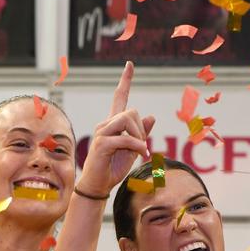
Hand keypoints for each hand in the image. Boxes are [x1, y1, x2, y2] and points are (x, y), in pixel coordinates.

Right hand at [76, 62, 155, 198]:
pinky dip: (137, 146)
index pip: (119, 98)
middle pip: (131, 112)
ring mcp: (101, 133)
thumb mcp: (132, 150)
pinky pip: (125, 138)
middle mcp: (105, 125)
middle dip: (142, 129)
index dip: (125, 81)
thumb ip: (140, 133)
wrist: (98, 186)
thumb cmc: (112, 168)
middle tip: (143, 147)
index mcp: (112, 124)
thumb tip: (151, 116)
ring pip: (127, 120)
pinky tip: (141, 155)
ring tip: (141, 152)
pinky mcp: (101, 144)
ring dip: (139, 136)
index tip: (130, 64)